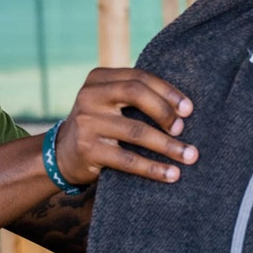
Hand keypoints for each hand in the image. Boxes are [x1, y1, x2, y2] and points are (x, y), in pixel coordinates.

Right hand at [54, 68, 196, 185]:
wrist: (63, 154)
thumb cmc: (100, 124)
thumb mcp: (109, 102)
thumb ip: (134, 95)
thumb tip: (184, 107)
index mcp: (98, 78)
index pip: (139, 77)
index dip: (167, 91)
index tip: (189, 109)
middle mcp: (90, 96)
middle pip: (136, 94)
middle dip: (165, 112)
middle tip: (184, 130)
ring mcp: (87, 122)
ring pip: (136, 131)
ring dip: (168, 146)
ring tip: (189, 156)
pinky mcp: (88, 150)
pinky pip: (128, 159)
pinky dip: (153, 168)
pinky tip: (171, 174)